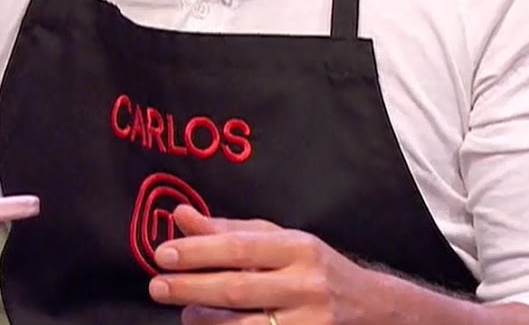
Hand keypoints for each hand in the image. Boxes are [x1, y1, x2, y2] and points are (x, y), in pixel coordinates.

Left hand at [148, 206, 379, 323]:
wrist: (372, 308)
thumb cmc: (313, 267)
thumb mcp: (279, 240)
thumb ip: (228, 230)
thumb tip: (179, 215)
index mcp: (297, 248)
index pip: (240, 248)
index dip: (198, 252)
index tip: (161, 254)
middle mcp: (306, 284)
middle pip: (237, 289)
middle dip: (190, 288)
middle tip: (156, 286)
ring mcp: (309, 322)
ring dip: (205, 320)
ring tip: (185, 311)